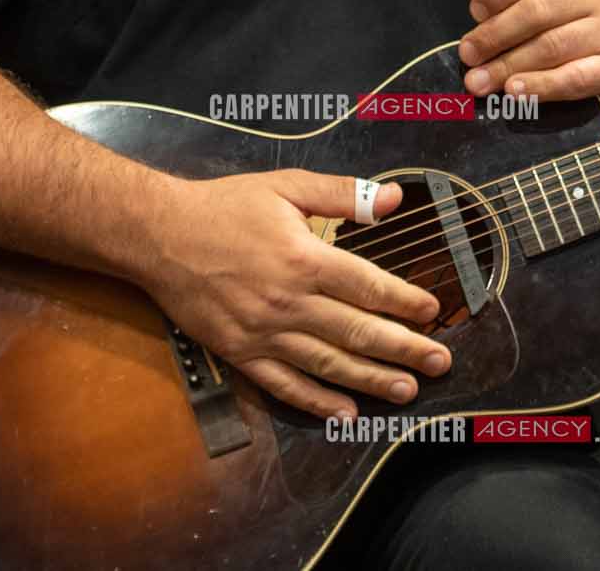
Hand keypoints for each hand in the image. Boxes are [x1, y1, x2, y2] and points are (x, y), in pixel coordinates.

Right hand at [134, 170, 451, 418]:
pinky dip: (317, 402)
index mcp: (304, 259)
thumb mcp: (285, 186)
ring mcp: (264, 333)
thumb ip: (342, 194)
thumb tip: (393, 198)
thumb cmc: (224, 206)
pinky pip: (285, 385)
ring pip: (329, 365)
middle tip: (440, 362)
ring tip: (407, 390)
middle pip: (358, 332)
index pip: (369, 286)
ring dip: (372, 381)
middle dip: (405, 349)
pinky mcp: (241, 353)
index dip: (406, 302)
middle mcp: (289, 302)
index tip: (433, 311)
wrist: (159, 236)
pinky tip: (346, 413)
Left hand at [434, 0, 599, 106]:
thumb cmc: (564, 21)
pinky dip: (543, 85)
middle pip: (539, 9)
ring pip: (555, 45)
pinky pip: (578, 76)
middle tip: (467, 55)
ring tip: (480, 81)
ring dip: (510, 65)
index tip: (474, 11)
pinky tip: (515, 92)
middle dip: (496, 34)